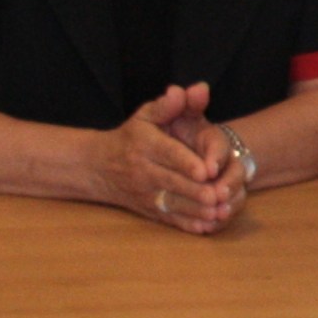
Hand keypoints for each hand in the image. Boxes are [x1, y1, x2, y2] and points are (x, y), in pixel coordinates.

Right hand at [96, 84, 243, 231]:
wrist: (98, 166)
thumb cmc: (131, 136)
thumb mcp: (145, 115)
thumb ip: (168, 105)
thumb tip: (184, 91)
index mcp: (145, 146)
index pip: (168, 154)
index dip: (187, 163)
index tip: (206, 170)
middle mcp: (144, 171)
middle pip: (173, 182)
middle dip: (196, 190)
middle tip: (219, 195)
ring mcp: (146, 193)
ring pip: (172, 204)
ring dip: (196, 210)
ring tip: (218, 212)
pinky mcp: (149, 210)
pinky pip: (169, 219)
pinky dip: (187, 224)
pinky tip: (207, 226)